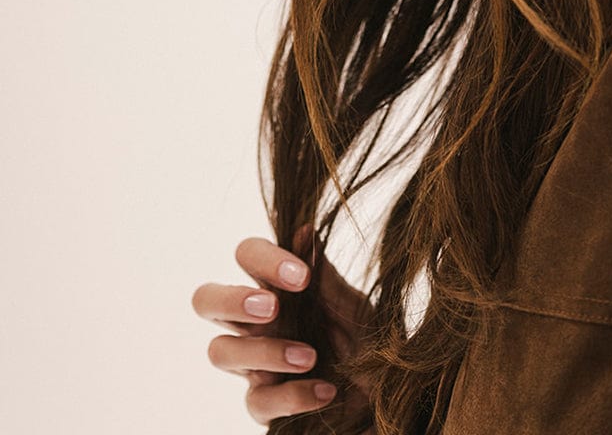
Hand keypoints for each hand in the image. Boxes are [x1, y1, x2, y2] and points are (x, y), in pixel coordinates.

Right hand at [191, 229, 373, 426]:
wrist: (384, 387)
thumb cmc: (362, 335)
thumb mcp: (350, 303)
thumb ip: (324, 274)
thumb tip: (305, 229)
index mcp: (275, 285)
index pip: (246, 255)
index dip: (264, 259)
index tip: (302, 277)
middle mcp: (255, 321)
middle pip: (205, 299)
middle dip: (232, 300)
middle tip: (271, 308)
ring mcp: (253, 362)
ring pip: (220, 351)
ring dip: (265, 351)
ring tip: (309, 357)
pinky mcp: (263, 403)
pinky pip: (256, 401)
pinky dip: (292, 395)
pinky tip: (325, 390)